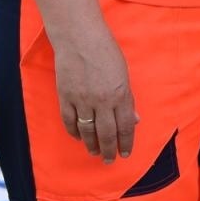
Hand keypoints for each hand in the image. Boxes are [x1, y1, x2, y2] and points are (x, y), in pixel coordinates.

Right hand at [53, 24, 136, 163]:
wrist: (80, 40)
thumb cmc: (107, 53)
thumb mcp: (124, 74)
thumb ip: (128, 99)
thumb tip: (134, 120)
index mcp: (120, 94)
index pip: (125, 126)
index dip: (126, 142)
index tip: (125, 154)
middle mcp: (102, 101)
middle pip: (106, 133)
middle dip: (109, 150)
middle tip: (109, 160)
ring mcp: (82, 100)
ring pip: (87, 131)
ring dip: (92, 145)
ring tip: (95, 153)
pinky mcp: (65, 98)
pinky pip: (70, 122)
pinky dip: (74, 133)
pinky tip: (79, 138)